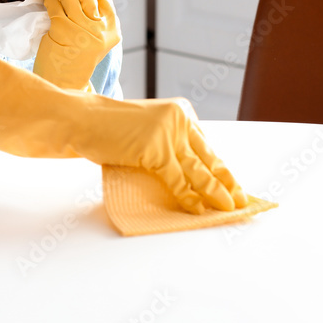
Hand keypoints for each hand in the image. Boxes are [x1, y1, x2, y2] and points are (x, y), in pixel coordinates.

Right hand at [0, 59, 247, 213]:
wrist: (79, 121)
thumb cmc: (106, 131)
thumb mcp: (144, 137)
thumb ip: (167, 151)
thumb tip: (189, 181)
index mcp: (180, 113)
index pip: (207, 147)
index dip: (223, 170)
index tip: (237, 187)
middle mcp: (179, 118)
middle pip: (209, 157)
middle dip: (227, 183)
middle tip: (243, 202)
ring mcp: (168, 131)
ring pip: (198, 170)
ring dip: (215, 194)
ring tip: (228, 210)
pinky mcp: (156, 148)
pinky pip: (179, 178)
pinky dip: (190, 196)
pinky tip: (200, 209)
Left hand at [32, 0, 119, 89]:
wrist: (64, 84)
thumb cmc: (74, 56)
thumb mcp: (90, 34)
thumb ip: (91, 12)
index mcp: (110, 27)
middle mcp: (101, 29)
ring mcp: (85, 32)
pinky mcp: (67, 35)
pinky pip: (56, 8)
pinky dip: (50, 1)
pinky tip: (47, 0)